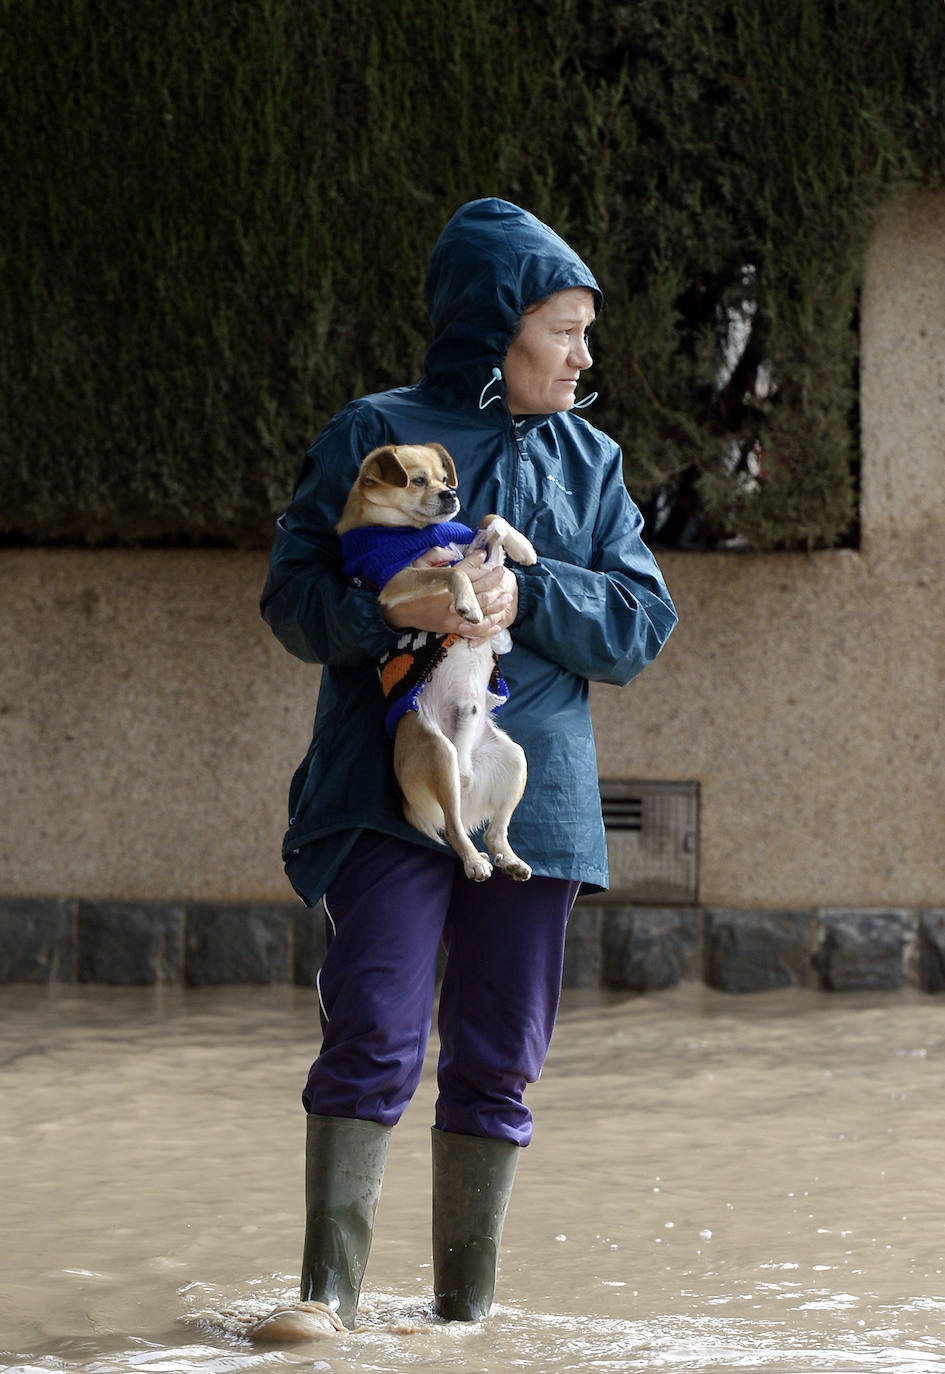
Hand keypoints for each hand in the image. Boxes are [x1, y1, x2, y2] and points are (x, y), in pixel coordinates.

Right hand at [381, 550, 518, 639]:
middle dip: (493, 582)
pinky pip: (472, 630)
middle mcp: (446, 599)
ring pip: (479, 610)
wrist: (391, 611)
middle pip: (477, 590)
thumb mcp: (414, 565)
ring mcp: (449, 615)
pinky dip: (487, 626)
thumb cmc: (401, 586)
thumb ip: (434, 555)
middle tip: (503, 574)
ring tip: (506, 595)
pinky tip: (497, 622)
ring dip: (496, 603)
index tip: (485, 556)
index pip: (464, 573)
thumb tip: (451, 551)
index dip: (477, 565)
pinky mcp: (448, 628)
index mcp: (438, 581)